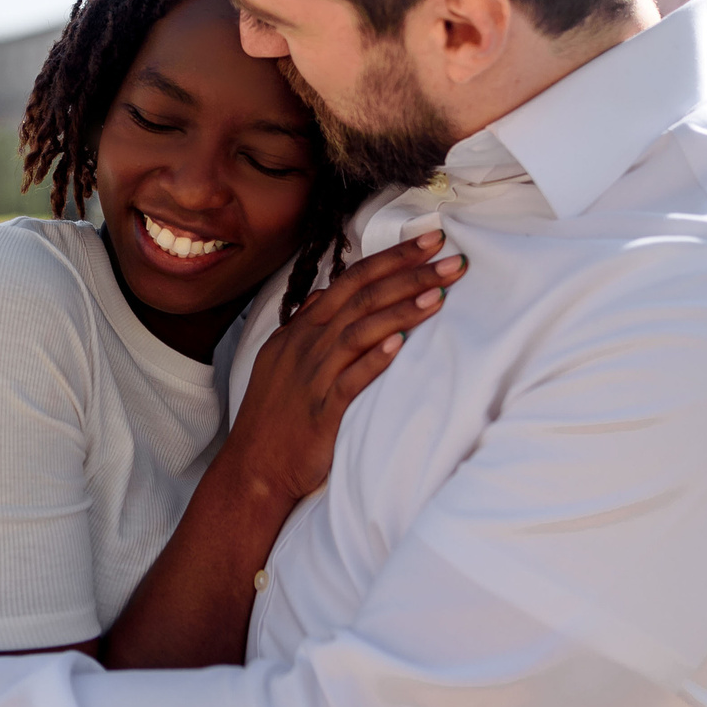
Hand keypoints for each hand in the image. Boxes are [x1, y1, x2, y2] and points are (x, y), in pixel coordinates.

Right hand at [225, 230, 465, 505]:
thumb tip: (325, 295)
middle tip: (451, 258)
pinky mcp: (323, 409)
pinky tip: (400, 345)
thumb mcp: (281, 359)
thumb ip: (306, 324)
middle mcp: (308, 344)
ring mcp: (314, 375)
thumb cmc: (274, 415)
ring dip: (401, 310)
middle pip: (363, 296)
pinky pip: (350, 379)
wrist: (255, 467)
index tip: (430, 239)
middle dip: (409, 273)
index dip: (392, 257)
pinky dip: (374, 359)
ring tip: (439, 294)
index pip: (352, 279)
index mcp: (303, 329)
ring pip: (360, 330)